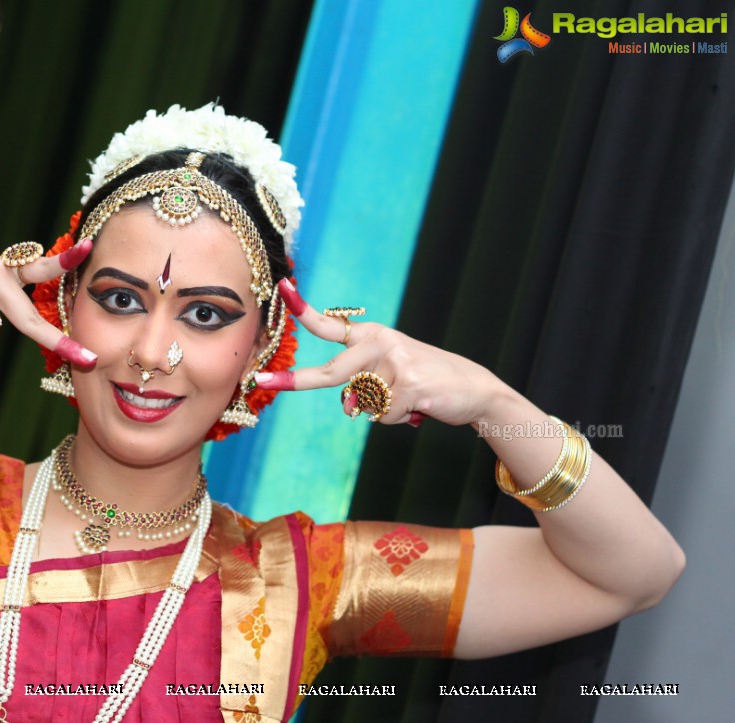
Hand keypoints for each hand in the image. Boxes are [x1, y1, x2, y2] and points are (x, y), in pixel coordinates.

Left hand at [254, 278, 505, 426]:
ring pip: (362, 404)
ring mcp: (395, 361)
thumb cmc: (422, 382)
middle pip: (331, 373)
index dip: (305, 309)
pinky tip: (419, 406)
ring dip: (382, 412)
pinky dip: (399, 419)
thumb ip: (360, 385)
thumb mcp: (388, 375)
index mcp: (371, 336)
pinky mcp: (409, 383)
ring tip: (408, 399)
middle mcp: (380, 342)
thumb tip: (350, 404)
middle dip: (295, 380)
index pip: (331, 325)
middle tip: (262, 380)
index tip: (284, 289)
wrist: (474, 389)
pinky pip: (383, 415)